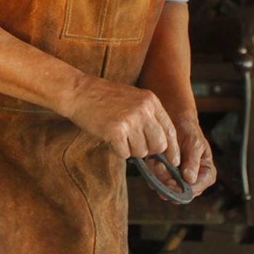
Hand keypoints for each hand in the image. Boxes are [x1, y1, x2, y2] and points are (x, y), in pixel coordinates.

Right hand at [62, 75, 177, 160]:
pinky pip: (125, 154)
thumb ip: (149, 117)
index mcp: (151, 101)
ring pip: (141, 152)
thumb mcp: (134, 99)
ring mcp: (130, 120)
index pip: (170, 130)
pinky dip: (117, 150)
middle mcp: (144, 110)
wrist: (79, 92)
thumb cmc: (105, 98)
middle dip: (148, 151)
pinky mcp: (116, 131)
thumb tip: (163, 146)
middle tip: (134, 144)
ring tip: (118, 135)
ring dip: (130, 150)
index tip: (173, 161)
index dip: (173, 149)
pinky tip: (109, 137)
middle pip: (159, 145)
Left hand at [145, 117, 216, 199]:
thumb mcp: (195, 143)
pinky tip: (153, 162)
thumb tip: (190, 180)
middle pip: (180, 193)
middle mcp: (193, 180)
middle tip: (160, 169)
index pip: (196, 189)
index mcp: (206, 174)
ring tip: (157, 163)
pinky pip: (157, 182)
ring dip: (159, 179)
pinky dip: (153, 174)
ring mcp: (178, 180)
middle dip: (168, 184)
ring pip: (167, 190)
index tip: (171, 181)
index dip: (182, 189)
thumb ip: (193, 162)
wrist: (176, 122)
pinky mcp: (165, 176)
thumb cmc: (189, 131)